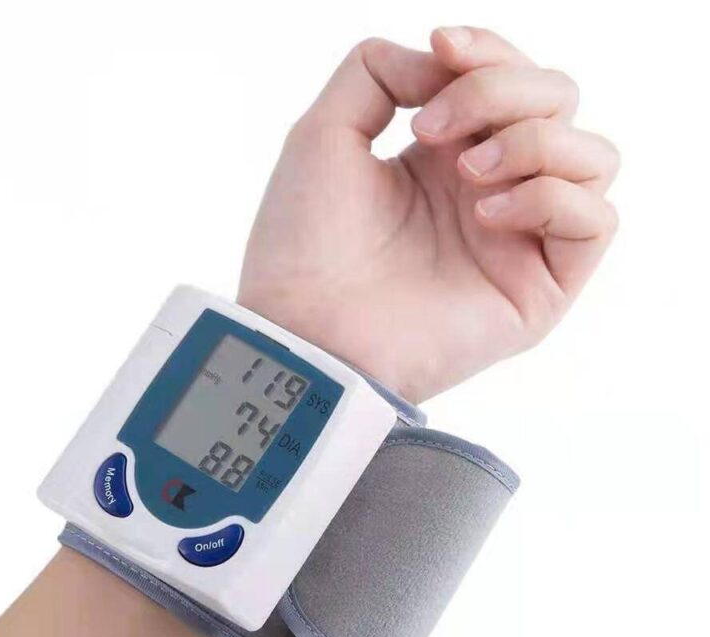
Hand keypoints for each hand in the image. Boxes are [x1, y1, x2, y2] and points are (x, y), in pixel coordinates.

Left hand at [238, 27, 618, 402]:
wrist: (306, 326)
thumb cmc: (304, 242)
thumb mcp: (325, 132)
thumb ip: (377, 72)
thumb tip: (443, 63)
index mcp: (446, 157)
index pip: (512, 79)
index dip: (489, 50)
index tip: (441, 47)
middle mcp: (491, 193)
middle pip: (559, 102)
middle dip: (502, 90)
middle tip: (432, 131)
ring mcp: (518, 241)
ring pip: (594, 156)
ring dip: (533, 140)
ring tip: (467, 175)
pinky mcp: (539, 290)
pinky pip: (596, 221)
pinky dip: (551, 197)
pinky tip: (487, 214)